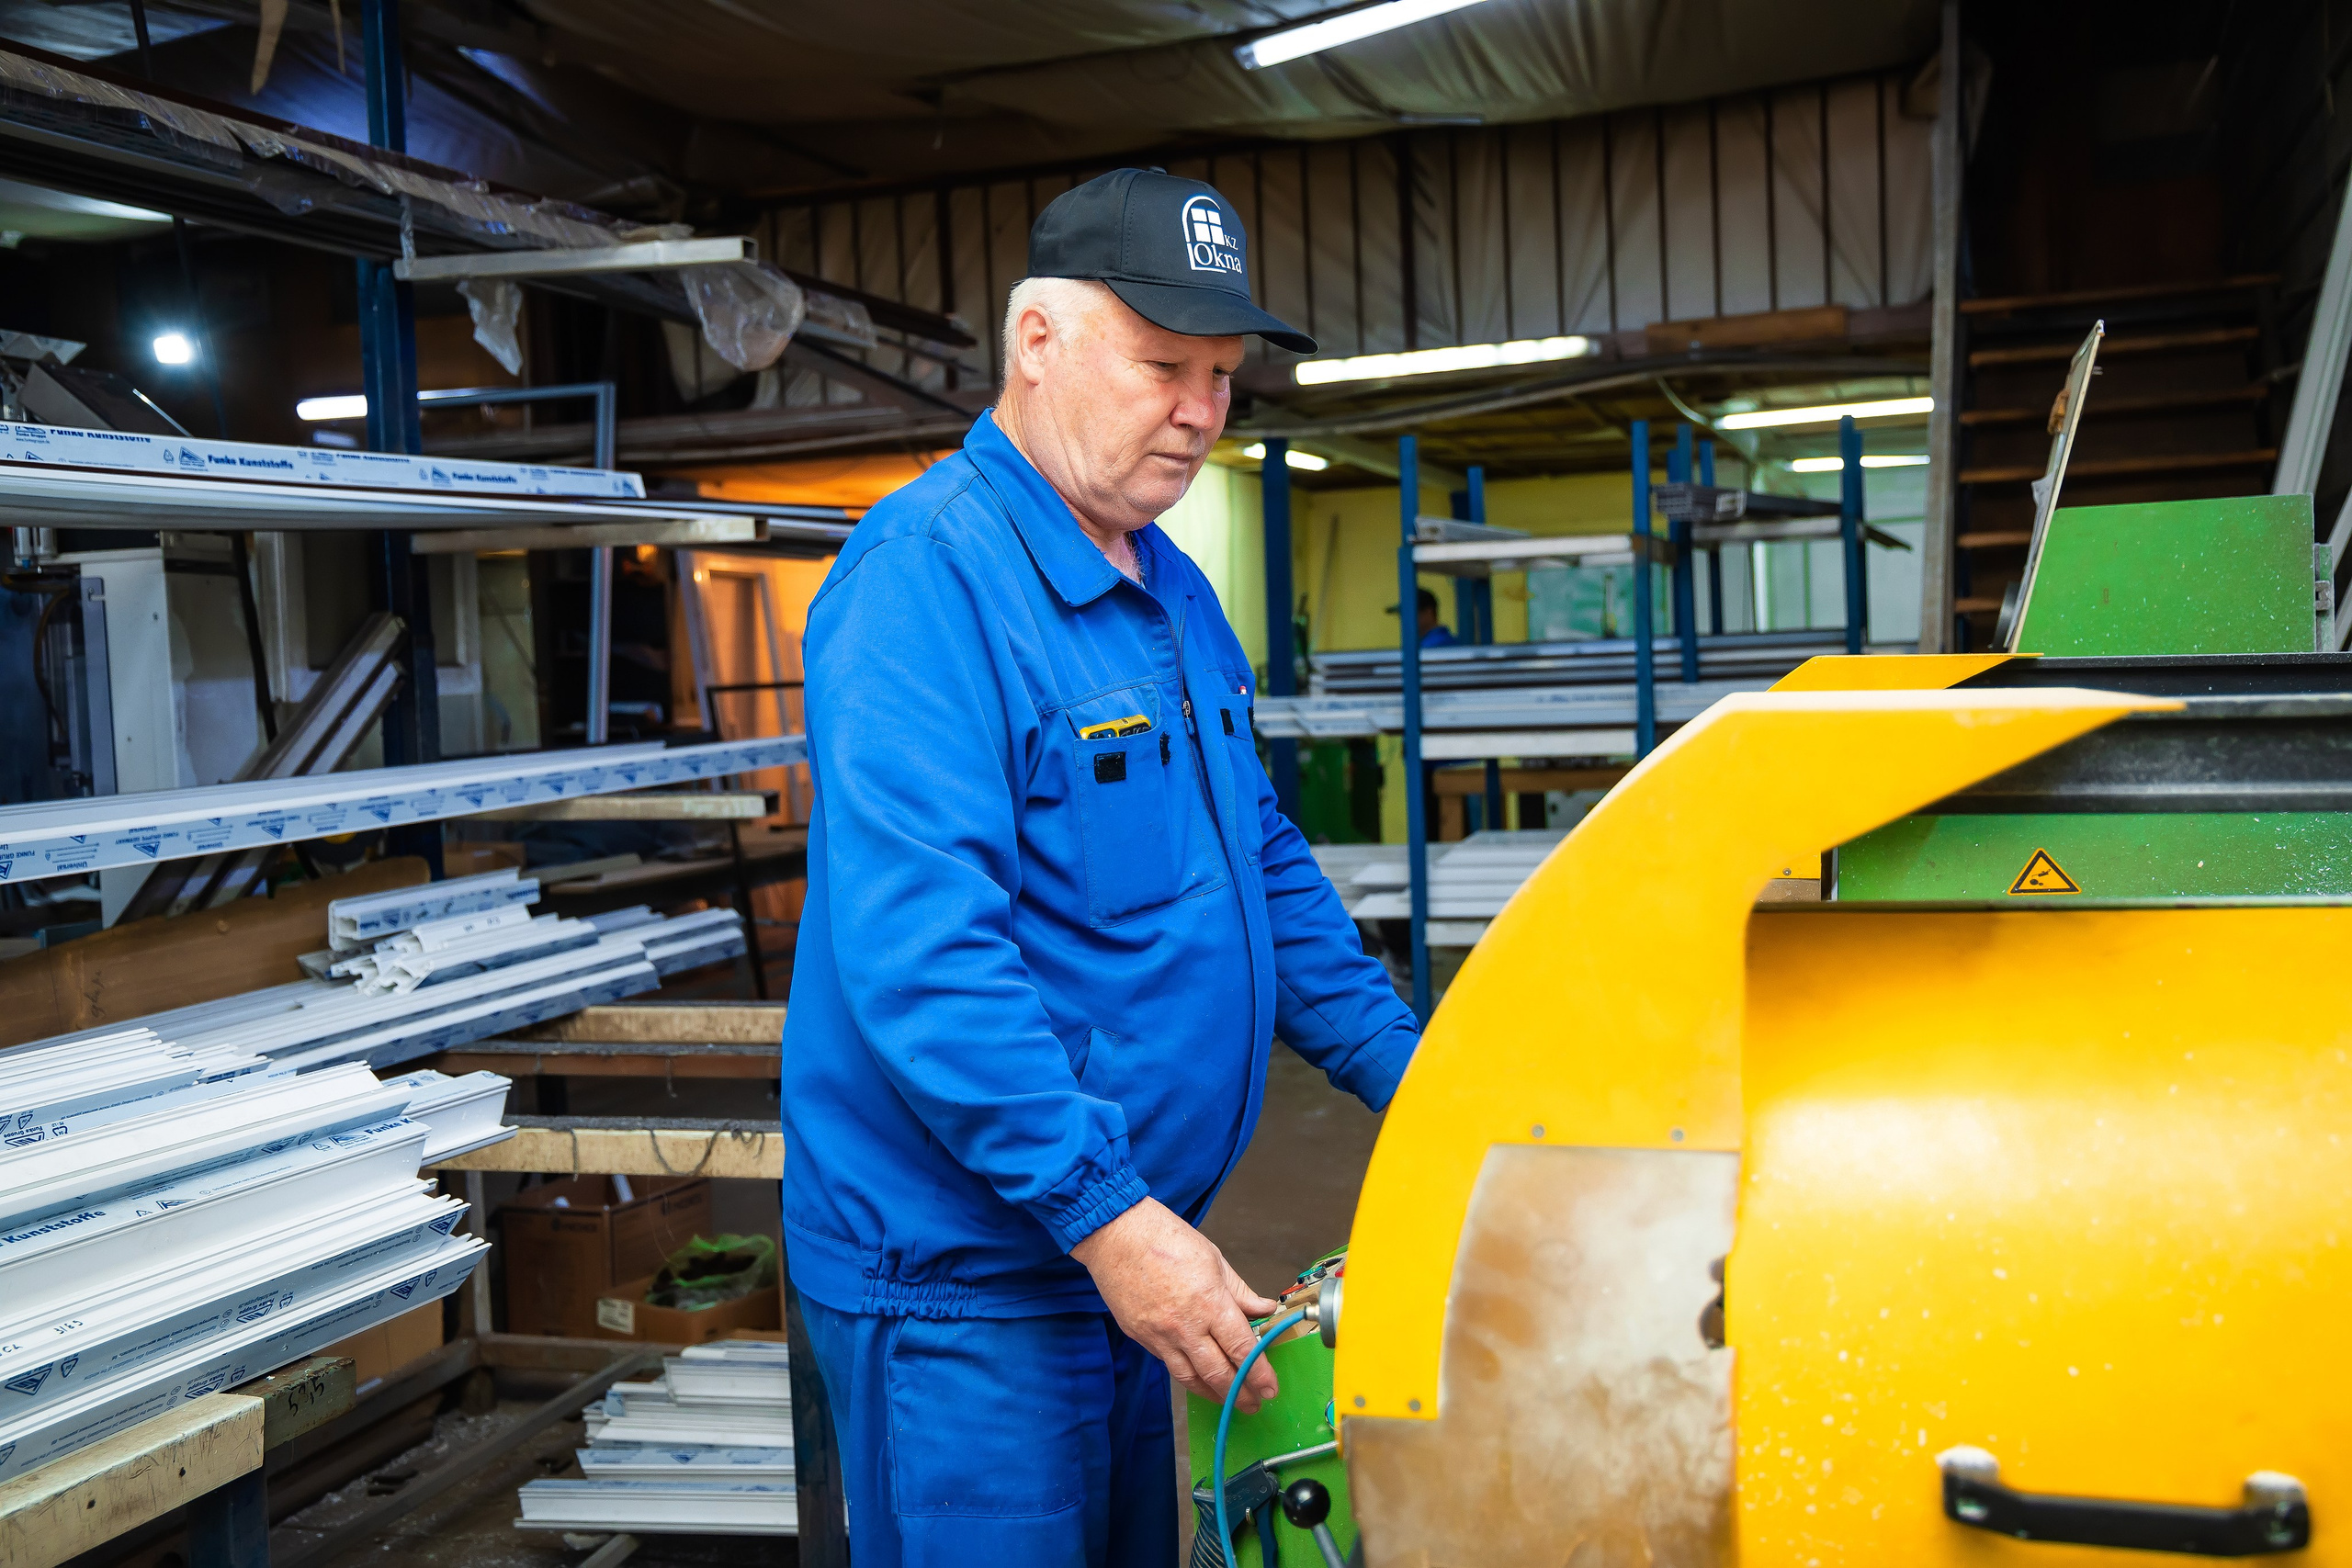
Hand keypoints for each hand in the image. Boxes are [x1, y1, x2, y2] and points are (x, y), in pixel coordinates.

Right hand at [1071, 1197, 1283, 1411]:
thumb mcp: (1214, 1259)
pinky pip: (1169, 1364)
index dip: (1259, 1373)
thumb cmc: (1165, 1238)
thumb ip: (1240, 1292)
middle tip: (1255, 1403)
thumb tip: (1264, 1310)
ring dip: (1214, 1394)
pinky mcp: (1141, 1338)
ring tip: (1230, 1402)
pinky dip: (1188, 1375)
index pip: (1241, 1348)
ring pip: (1191, 1378)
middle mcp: (1185, 1326)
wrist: (1115, 1235)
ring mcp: (1159, 1335)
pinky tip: (1199, 1378)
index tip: (1270, 1387)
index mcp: (1209, 1302)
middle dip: (1241, 1393)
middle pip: (1218, 1372)